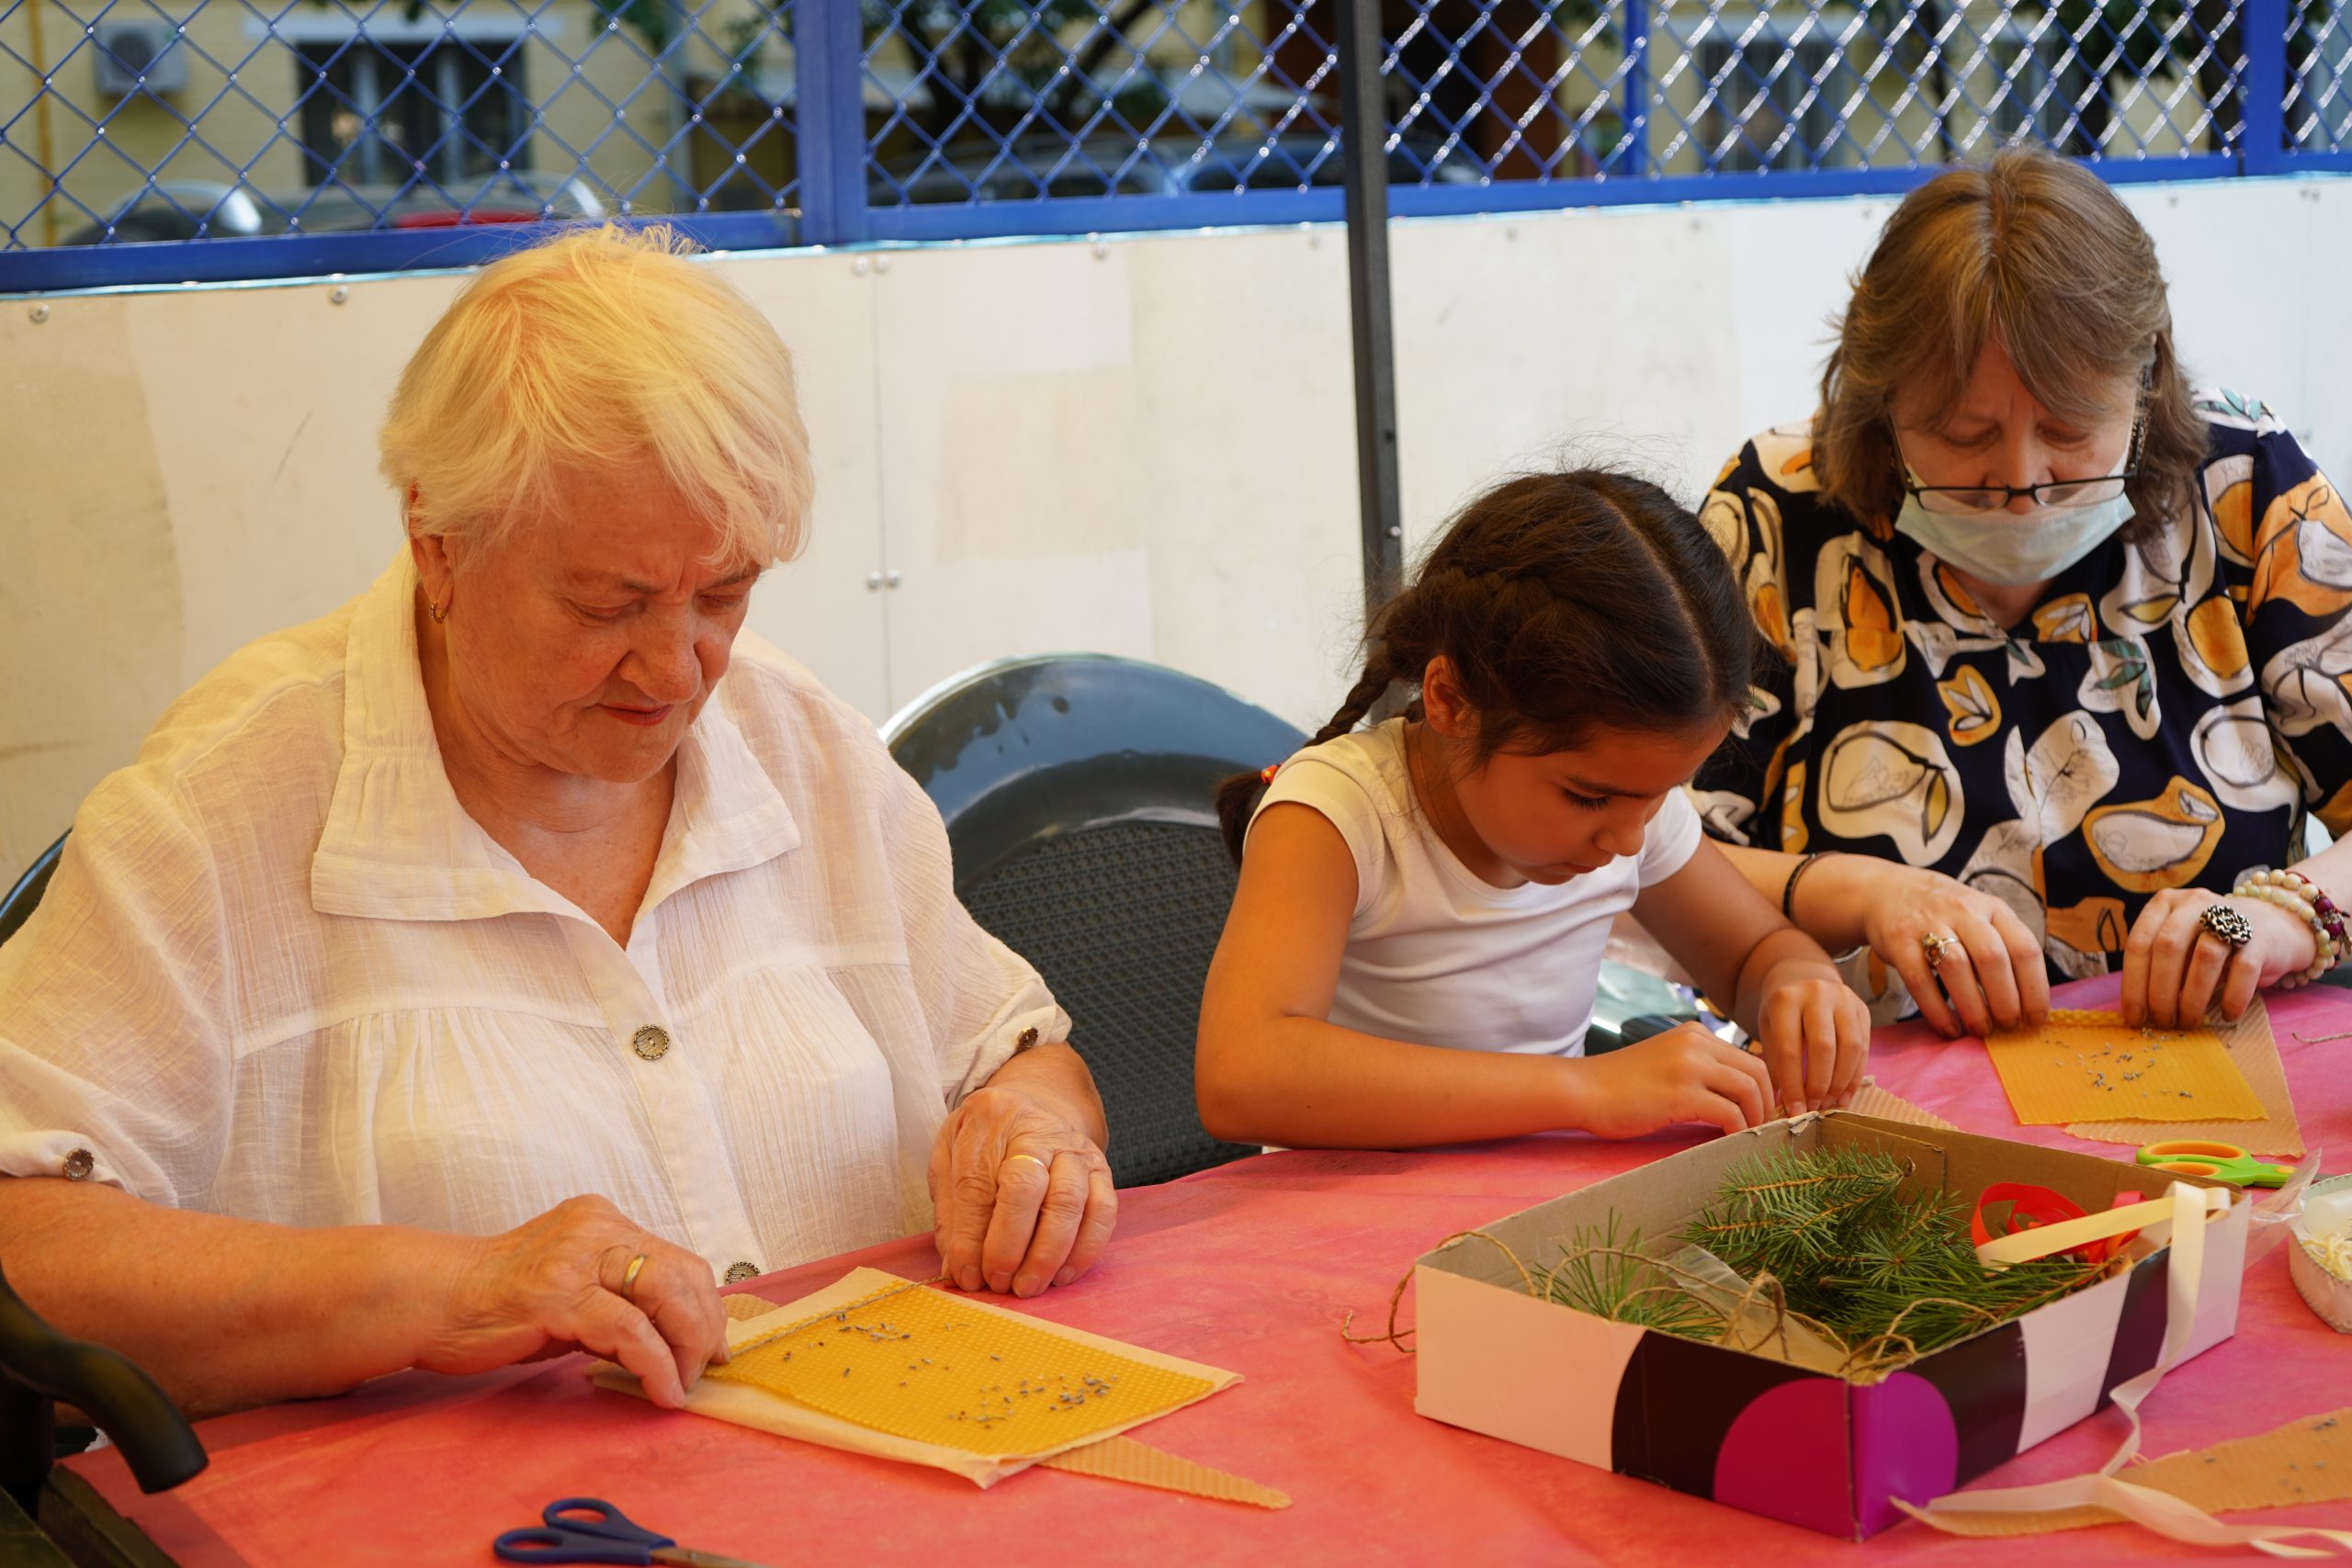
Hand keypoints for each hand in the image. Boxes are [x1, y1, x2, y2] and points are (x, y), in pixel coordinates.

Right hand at [415, 1194, 726, 1409]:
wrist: (430, 1299)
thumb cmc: (496, 1304)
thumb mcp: (569, 1289)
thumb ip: (615, 1302)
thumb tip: (669, 1340)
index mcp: (602, 1222)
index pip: (678, 1259)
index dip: (706, 1305)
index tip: (713, 1346)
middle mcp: (596, 1229)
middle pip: (683, 1272)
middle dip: (705, 1326)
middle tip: (706, 1368)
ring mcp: (576, 1260)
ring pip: (665, 1294)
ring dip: (687, 1347)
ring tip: (683, 1384)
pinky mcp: (557, 1296)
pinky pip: (628, 1330)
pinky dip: (655, 1364)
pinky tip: (661, 1391)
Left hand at [929, 1082, 1115, 1297]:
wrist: (1032, 1110)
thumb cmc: (984, 1143)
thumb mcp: (949, 1160)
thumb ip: (950, 1211)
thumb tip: (958, 1267)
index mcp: (988, 1119)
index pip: (975, 1185)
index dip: (970, 1238)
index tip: (967, 1276)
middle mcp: (1035, 1129)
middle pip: (1025, 1188)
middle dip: (1009, 1246)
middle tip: (999, 1283)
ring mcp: (1073, 1148)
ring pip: (1068, 1202)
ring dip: (1047, 1254)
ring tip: (1028, 1286)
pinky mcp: (1100, 1168)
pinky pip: (1103, 1210)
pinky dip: (1085, 1249)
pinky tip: (1062, 1275)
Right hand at [1573, 1023, 1772, 1137]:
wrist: (1583, 1090)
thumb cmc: (1620, 1084)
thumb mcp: (1666, 1061)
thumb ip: (1697, 1067)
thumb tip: (1735, 1095)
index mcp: (1694, 1034)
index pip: (1748, 1057)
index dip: (1764, 1087)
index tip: (1762, 1111)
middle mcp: (1696, 1044)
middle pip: (1758, 1070)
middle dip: (1767, 1102)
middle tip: (1762, 1127)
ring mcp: (1690, 1067)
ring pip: (1749, 1090)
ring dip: (1755, 1118)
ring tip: (1748, 1136)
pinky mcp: (1682, 1094)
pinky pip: (1730, 1114)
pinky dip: (1737, 1130)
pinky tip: (1727, 1142)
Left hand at [1752, 964, 1871, 1113]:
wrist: (1802, 977)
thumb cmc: (1781, 1011)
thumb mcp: (1769, 1029)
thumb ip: (1776, 1063)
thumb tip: (1787, 1106)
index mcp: (1785, 999)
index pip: (1790, 1049)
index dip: (1793, 1084)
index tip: (1794, 1111)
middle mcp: (1817, 994)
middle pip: (1824, 1048)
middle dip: (1819, 1085)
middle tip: (1813, 1108)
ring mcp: (1844, 999)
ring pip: (1850, 1048)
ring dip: (1841, 1083)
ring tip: (1829, 1104)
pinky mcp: (1863, 1009)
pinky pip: (1864, 1048)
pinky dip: (1854, 1076)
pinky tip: (1844, 1095)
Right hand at [1852, 862, 2047, 1037]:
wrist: (1887, 891)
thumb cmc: (1945, 915)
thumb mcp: (1981, 918)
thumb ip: (2003, 948)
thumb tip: (2026, 1003)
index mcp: (1993, 908)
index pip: (2025, 948)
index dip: (2035, 989)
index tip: (2035, 1019)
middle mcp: (1963, 911)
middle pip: (1992, 958)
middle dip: (2005, 1001)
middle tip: (2007, 1027)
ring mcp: (1928, 923)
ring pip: (1957, 967)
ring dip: (1973, 1007)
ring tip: (1981, 1030)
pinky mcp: (1898, 940)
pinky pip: (1919, 980)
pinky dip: (1937, 1010)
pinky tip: (1949, 1028)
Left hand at [2121, 889, 2315, 1027]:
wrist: (2274, 927)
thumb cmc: (2213, 943)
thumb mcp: (2180, 947)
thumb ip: (2158, 966)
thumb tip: (2138, 1010)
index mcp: (2165, 904)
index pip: (2138, 943)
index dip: (2133, 984)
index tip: (2134, 1017)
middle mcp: (2194, 903)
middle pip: (2167, 948)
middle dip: (2160, 993)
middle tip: (2163, 1022)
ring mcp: (2230, 916)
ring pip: (2204, 957)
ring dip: (2192, 997)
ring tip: (2189, 1021)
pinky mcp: (2261, 937)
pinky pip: (2243, 969)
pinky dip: (2233, 997)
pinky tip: (2227, 1014)